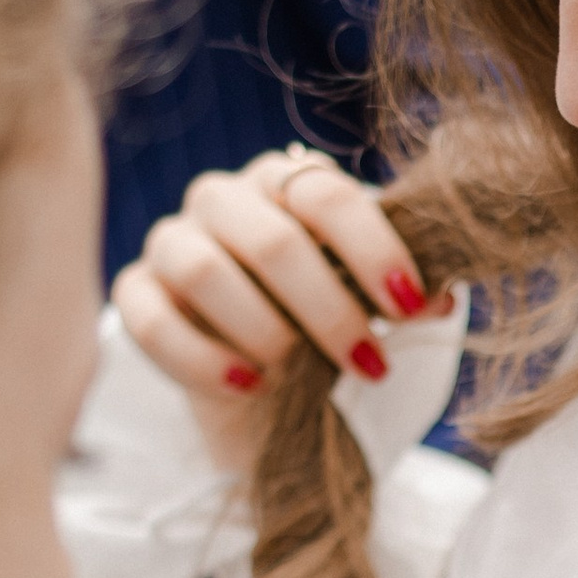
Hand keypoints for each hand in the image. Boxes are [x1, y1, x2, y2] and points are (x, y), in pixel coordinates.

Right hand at [110, 148, 448, 471]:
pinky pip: (151, 320)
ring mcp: (172, 242)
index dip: (373, 248)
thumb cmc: (329, 336)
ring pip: (204, 270)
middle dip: (329, 309)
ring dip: (265, 332)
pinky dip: (203, 359)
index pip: (326, 192)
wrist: (269, 396)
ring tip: (299, 377)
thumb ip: (401, 292)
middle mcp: (224, 199)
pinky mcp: (136, 294)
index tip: (411, 306)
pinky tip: (249, 387)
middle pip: (271, 238)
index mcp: (288, 182)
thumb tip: (442, 296)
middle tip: (370, 363)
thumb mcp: (374, 310)